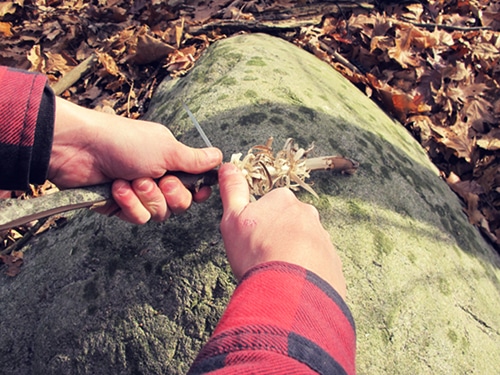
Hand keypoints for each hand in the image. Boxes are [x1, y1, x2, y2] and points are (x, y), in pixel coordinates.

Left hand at [49, 98, 221, 223]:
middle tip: (161, 180)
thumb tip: (219, 156)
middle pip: (181, 204)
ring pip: (160, 213)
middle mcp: (157, 177)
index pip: (195, 185)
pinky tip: (117, 189)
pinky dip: (129, 204)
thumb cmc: (125, 142)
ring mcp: (139, 193)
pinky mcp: (120, 206)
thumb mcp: (166, 149)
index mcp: (171, 161)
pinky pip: (138, 218)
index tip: (200, 190)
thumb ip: (194, 160)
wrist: (80, 149)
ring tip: (131, 179)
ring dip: (147, 197)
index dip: (199, 191)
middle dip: (172, 194)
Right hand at [218, 163, 346, 297]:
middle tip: (264, 257)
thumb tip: (229, 167)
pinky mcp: (332, 262)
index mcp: (284, 200)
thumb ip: (233, 190)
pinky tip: (293, 283)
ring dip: (293, 254)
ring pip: (304, 243)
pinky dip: (306, 272)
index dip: (258, 223)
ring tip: (278, 273)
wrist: (289, 292)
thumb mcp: (234, 219)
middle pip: (289, 223)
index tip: (253, 238)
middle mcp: (308, 215)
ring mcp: (323, 238)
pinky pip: (317, 264)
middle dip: (278, 236)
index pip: (270, 204)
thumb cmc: (257, 253)